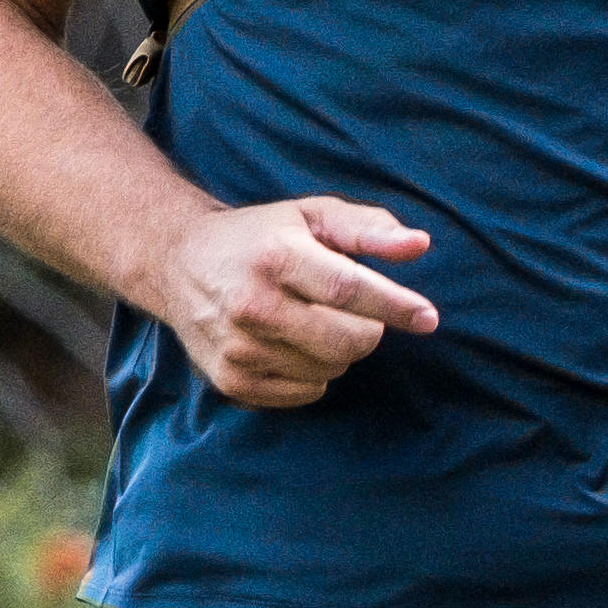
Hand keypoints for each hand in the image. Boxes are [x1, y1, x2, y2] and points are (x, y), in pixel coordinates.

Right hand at [156, 191, 439, 410]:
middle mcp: (252, 305)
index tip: (429, 317)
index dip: (395, 306)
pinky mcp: (232, 381)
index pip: (348, 289)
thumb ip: (369, 229)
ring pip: (333, 369)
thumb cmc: (262, 236)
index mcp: (275, 256)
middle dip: (368, 328)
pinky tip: (288, 343)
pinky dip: (313, 373)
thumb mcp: (313, 216)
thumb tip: (420, 245)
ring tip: (308, 320)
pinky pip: (308, 392)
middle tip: (351, 309)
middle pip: (349, 340)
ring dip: (338, 349)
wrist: (178, 262)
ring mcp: (239, 349)